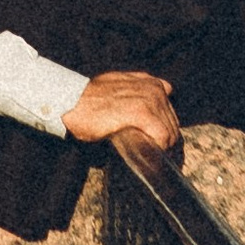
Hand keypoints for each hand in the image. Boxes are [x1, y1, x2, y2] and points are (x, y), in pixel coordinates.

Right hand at [64, 69, 180, 155]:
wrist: (71, 102)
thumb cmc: (89, 99)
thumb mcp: (118, 85)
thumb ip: (136, 91)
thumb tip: (147, 107)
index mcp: (151, 83)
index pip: (171, 113)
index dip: (167, 130)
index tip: (162, 146)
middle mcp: (154, 89)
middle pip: (173, 124)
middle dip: (168, 143)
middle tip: (158, 158)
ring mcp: (149, 99)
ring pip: (170, 132)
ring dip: (164, 149)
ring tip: (154, 161)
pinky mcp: (142, 112)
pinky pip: (162, 137)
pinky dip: (159, 149)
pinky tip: (150, 156)